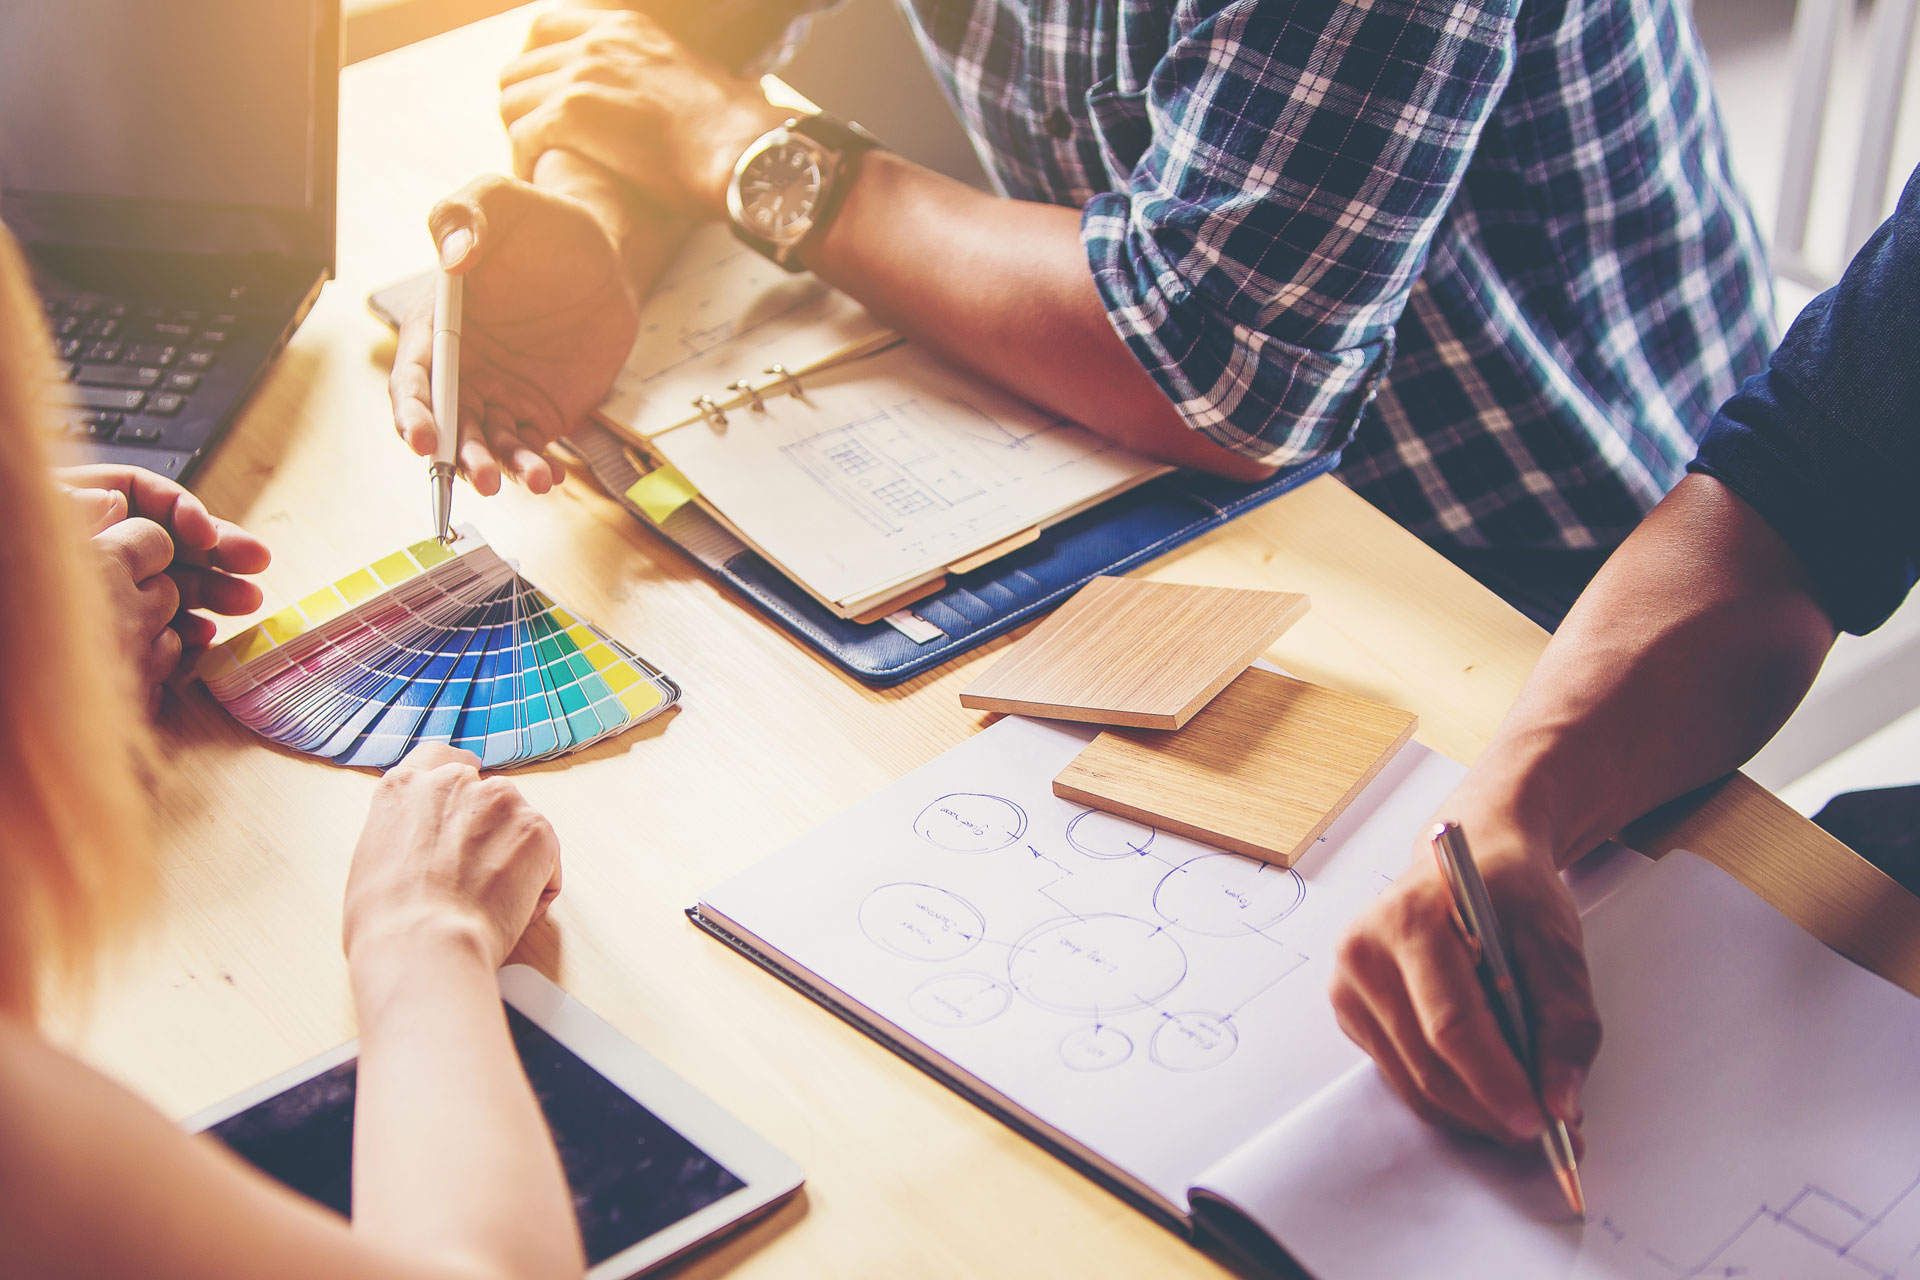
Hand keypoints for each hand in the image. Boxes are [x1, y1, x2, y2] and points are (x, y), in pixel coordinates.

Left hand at [57, 465, 270, 700]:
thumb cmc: (11, 574)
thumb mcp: (35, 534)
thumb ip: (71, 516)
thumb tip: (115, 505)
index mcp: (77, 513)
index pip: (142, 494)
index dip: (183, 510)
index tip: (206, 534)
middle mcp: (97, 549)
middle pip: (168, 539)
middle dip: (216, 553)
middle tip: (257, 566)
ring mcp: (104, 595)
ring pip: (169, 584)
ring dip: (211, 594)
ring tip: (245, 606)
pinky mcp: (109, 638)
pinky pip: (154, 628)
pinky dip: (182, 633)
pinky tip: (201, 641)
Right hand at [343, 743, 561, 971]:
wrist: (423, 945)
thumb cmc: (386, 922)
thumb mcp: (372, 858)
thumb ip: (404, 832)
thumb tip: (423, 848)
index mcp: (406, 786)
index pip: (440, 759)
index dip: (456, 781)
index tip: (465, 802)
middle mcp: (456, 781)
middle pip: (486, 793)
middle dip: (487, 827)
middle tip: (474, 874)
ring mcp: (502, 801)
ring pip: (516, 826)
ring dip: (510, 856)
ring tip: (484, 901)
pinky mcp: (538, 831)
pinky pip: (544, 860)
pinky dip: (534, 886)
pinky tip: (506, 911)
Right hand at [389, 175, 641, 494]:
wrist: (603, 251)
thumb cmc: (538, 223)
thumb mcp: (498, 200)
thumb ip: (464, 215)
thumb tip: (454, 256)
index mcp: (437, 327)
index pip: (414, 378)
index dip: (413, 411)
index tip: (424, 437)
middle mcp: (463, 370)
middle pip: (448, 427)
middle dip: (458, 458)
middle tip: (480, 478)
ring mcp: (501, 394)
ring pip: (490, 445)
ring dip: (502, 468)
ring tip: (531, 479)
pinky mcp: (542, 411)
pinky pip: (532, 448)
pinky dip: (537, 467)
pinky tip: (549, 475)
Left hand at [498, 8, 787, 215]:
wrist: (739, 150)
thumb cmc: (730, 129)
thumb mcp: (691, 71)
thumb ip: (660, 70)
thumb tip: (672, 91)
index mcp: (624, 27)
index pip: (545, 26)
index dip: (533, 64)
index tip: (541, 96)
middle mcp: (596, 43)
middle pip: (519, 66)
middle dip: (521, 106)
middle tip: (536, 141)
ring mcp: (580, 76)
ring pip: (511, 101)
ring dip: (517, 134)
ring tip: (535, 163)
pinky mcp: (570, 115)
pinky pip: (521, 137)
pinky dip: (523, 161)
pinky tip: (537, 179)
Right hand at [1329, 828, 1599, 1146]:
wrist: (1475, 861)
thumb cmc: (1510, 891)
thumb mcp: (1557, 944)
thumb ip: (1566, 1025)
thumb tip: (1560, 1102)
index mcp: (1409, 920)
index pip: (1450, 1024)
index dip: (1496, 1083)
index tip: (1541, 1123)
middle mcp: (1363, 952)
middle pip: (1429, 1064)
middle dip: (1493, 1110)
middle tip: (1549, 1132)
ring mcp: (1348, 985)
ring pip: (1415, 1083)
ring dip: (1475, 1112)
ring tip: (1526, 1112)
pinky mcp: (1351, 1012)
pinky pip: (1402, 1077)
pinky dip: (1450, 1096)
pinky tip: (1487, 1083)